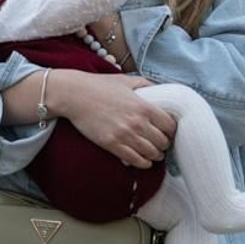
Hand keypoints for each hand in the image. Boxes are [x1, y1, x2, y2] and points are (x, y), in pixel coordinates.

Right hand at [50, 71, 175, 169]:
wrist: (73, 94)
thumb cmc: (98, 86)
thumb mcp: (126, 80)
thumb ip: (145, 85)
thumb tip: (159, 90)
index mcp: (144, 107)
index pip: (170, 126)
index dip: (171, 131)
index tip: (167, 132)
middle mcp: (137, 123)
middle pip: (163, 142)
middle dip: (163, 144)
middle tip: (160, 143)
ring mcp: (124, 135)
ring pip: (151, 154)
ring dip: (155, 155)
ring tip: (153, 153)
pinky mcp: (111, 144)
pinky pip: (135, 160)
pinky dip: (142, 163)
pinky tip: (142, 160)